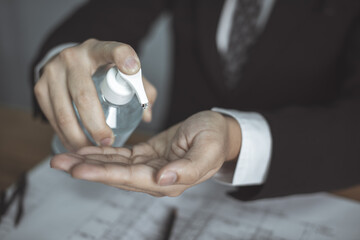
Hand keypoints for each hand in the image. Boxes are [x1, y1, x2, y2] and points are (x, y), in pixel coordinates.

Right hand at [34, 39, 156, 151]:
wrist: (68, 61)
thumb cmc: (102, 69)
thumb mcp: (122, 71)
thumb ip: (141, 89)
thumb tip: (147, 114)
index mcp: (99, 50)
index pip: (113, 50)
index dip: (123, 57)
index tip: (132, 67)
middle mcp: (73, 58)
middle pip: (84, 97)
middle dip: (96, 126)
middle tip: (108, 143)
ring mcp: (53, 72)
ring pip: (65, 113)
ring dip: (79, 138)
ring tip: (92, 150)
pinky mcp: (40, 87)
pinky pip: (53, 118)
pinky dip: (65, 136)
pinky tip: (76, 145)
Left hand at [51, 111, 241, 196]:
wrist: (219, 131)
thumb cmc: (215, 138)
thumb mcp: (208, 150)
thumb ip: (189, 169)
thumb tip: (163, 179)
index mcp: (170, 181)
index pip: (130, 179)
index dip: (104, 174)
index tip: (79, 169)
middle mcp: (155, 179)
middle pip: (115, 176)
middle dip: (86, 169)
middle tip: (58, 163)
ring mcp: (149, 169)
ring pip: (114, 167)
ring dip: (89, 162)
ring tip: (62, 157)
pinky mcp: (146, 157)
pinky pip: (121, 156)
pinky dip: (102, 153)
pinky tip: (85, 150)